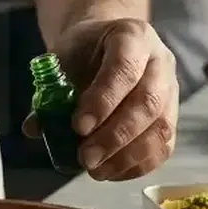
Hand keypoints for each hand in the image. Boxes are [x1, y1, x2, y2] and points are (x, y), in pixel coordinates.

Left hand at [22, 18, 177, 180]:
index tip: (78, 127)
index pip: (124, 68)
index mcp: (133, 37)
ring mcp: (171, 91)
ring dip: (126, 157)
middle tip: (85, 158)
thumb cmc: (84, 54)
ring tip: (95, 170)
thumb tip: (35, 127)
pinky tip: (111, 172)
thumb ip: (50, 92)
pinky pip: (163, 148)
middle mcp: (160, 62)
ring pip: (160, 129)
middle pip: (147, 102)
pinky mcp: (172, 118)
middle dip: (115, 136)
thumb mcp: (63, 60)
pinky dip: (136, 166)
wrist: (105, 47)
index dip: (103, 100)